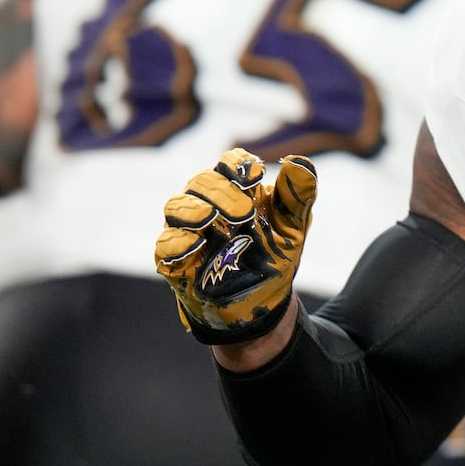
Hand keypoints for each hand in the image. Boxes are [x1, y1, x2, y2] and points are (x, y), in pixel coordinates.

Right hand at [154, 148, 316, 344]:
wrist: (263, 304)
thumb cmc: (275, 257)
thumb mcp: (294, 227)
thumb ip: (297, 195)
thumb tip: (299, 161)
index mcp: (236, 191)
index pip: (228, 164)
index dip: (237, 164)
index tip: (255, 175)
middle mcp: (208, 205)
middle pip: (200, 181)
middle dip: (220, 191)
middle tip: (244, 211)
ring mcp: (189, 232)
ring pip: (175, 207)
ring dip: (192, 209)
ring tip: (211, 218)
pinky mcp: (177, 262)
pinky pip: (164, 246)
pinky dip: (177, 242)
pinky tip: (196, 244)